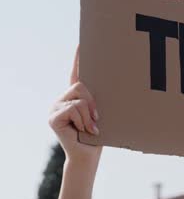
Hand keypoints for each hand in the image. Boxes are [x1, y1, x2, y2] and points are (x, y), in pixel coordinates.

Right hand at [48, 48, 101, 164]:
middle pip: (81, 86)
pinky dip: (83, 121)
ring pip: (79, 99)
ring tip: (91, 128)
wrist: (88, 155)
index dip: (78, 58)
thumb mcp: (101, 114)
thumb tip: (116, 85)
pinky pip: (74, 109)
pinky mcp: (53, 117)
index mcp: (75, 96)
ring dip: (89, 115)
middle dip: (93, 103)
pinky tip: (83, 131)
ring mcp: (55, 107)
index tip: (82, 43)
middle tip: (98, 119)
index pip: (76, 73)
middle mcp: (63, 99)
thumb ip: (100, 101)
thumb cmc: (99, 135)